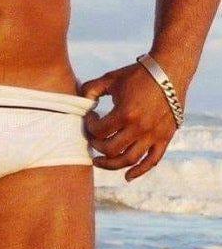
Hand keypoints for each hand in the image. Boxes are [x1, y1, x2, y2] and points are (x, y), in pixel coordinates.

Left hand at [80, 62, 181, 181]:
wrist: (169, 72)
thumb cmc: (137, 74)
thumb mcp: (110, 79)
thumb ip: (90, 89)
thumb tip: (80, 102)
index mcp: (125, 113)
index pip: (99, 131)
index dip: (89, 126)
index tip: (90, 117)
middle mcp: (139, 128)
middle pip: (110, 150)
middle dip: (96, 146)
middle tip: (92, 140)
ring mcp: (153, 135)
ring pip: (129, 160)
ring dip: (111, 165)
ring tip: (99, 161)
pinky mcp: (164, 138)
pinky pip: (152, 161)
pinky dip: (139, 172)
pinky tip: (127, 176)